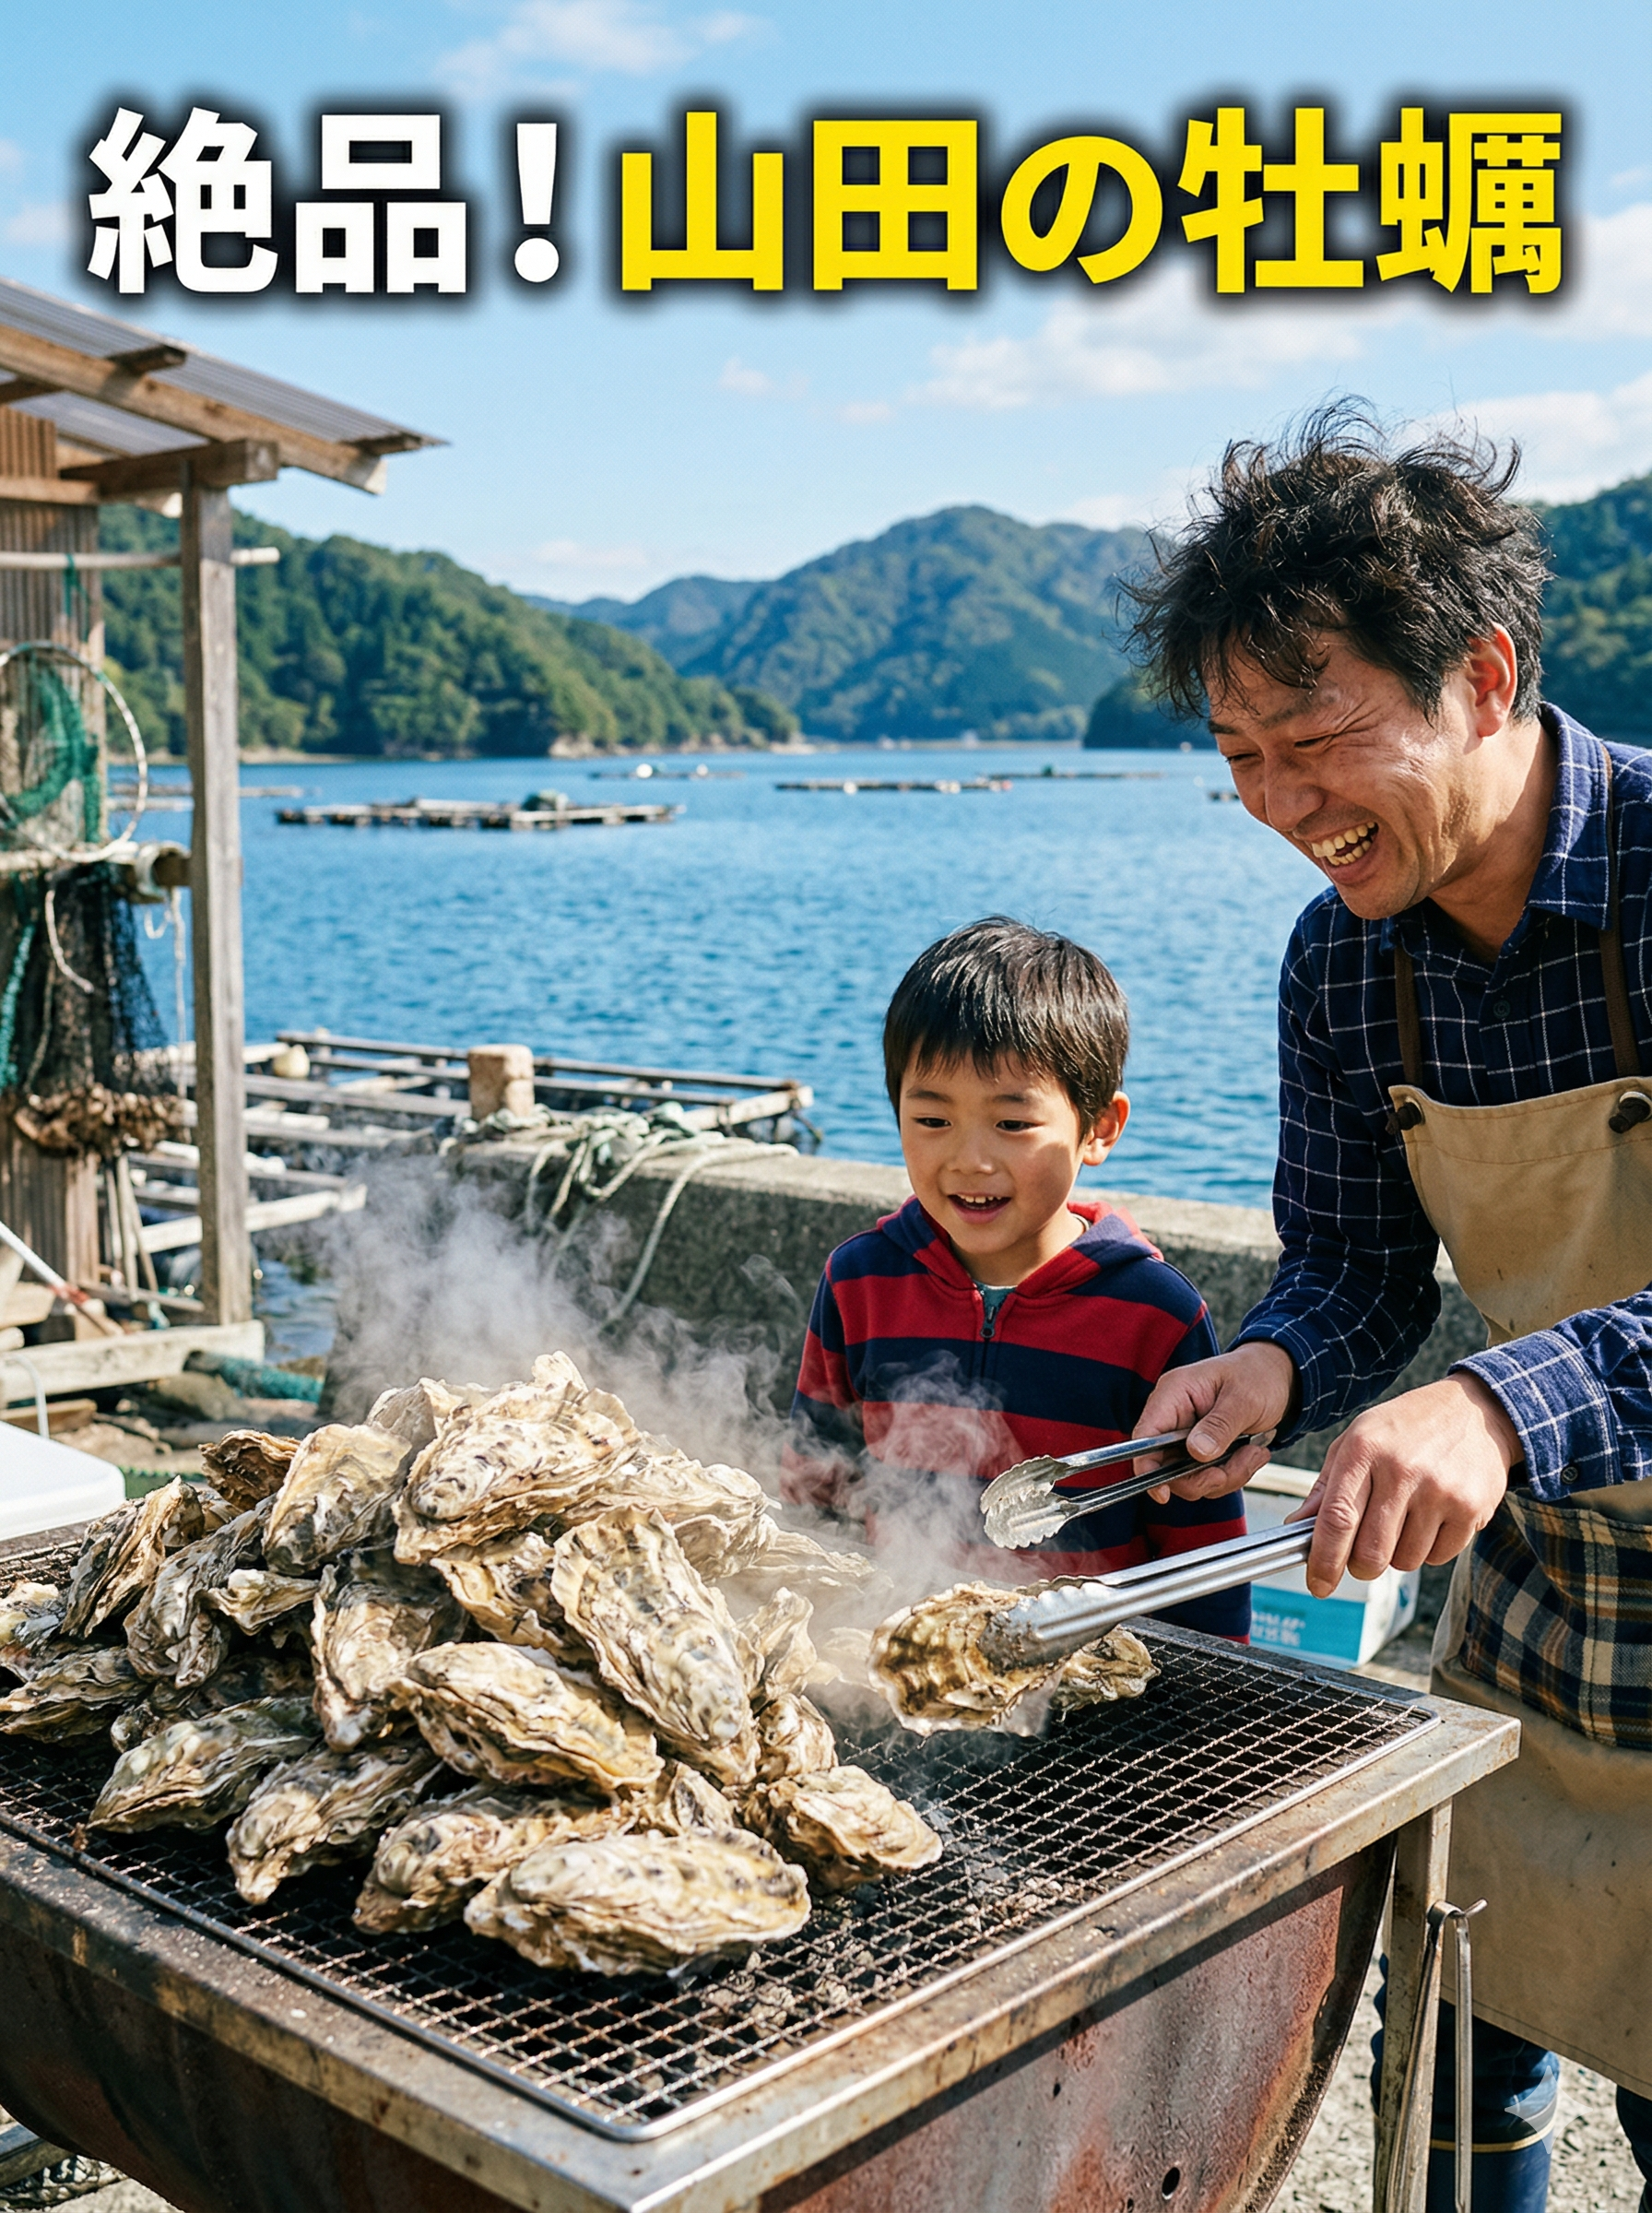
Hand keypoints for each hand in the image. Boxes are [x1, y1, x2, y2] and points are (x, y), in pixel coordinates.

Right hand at [1132, 1341, 1296, 1499]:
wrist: (1277, 1379)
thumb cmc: (1257, 1375)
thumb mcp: (1244, 1398)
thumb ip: (1220, 1425)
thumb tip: (1197, 1452)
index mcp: (1173, 1395)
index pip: (1145, 1436)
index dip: (1147, 1466)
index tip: (1162, 1493)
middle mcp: (1175, 1418)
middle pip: (1167, 1467)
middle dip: (1204, 1477)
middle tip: (1233, 1468)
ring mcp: (1187, 1437)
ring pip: (1192, 1478)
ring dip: (1226, 1475)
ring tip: (1252, 1453)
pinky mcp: (1203, 1451)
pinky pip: (1209, 1478)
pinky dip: (1233, 1473)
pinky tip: (1251, 1453)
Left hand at [1290, 1374, 1519, 1597]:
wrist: (1473, 1410)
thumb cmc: (1404, 1429)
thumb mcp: (1356, 1440)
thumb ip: (1326, 1487)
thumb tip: (1296, 1528)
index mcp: (1364, 1449)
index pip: (1337, 1518)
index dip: (1324, 1560)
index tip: (1318, 1585)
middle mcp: (1401, 1469)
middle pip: (1371, 1551)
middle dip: (1361, 1566)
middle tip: (1363, 1555)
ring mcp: (1439, 1489)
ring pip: (1405, 1561)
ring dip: (1397, 1554)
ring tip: (1404, 1520)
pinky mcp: (1470, 1507)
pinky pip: (1438, 1557)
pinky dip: (1428, 1550)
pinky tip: (1431, 1518)